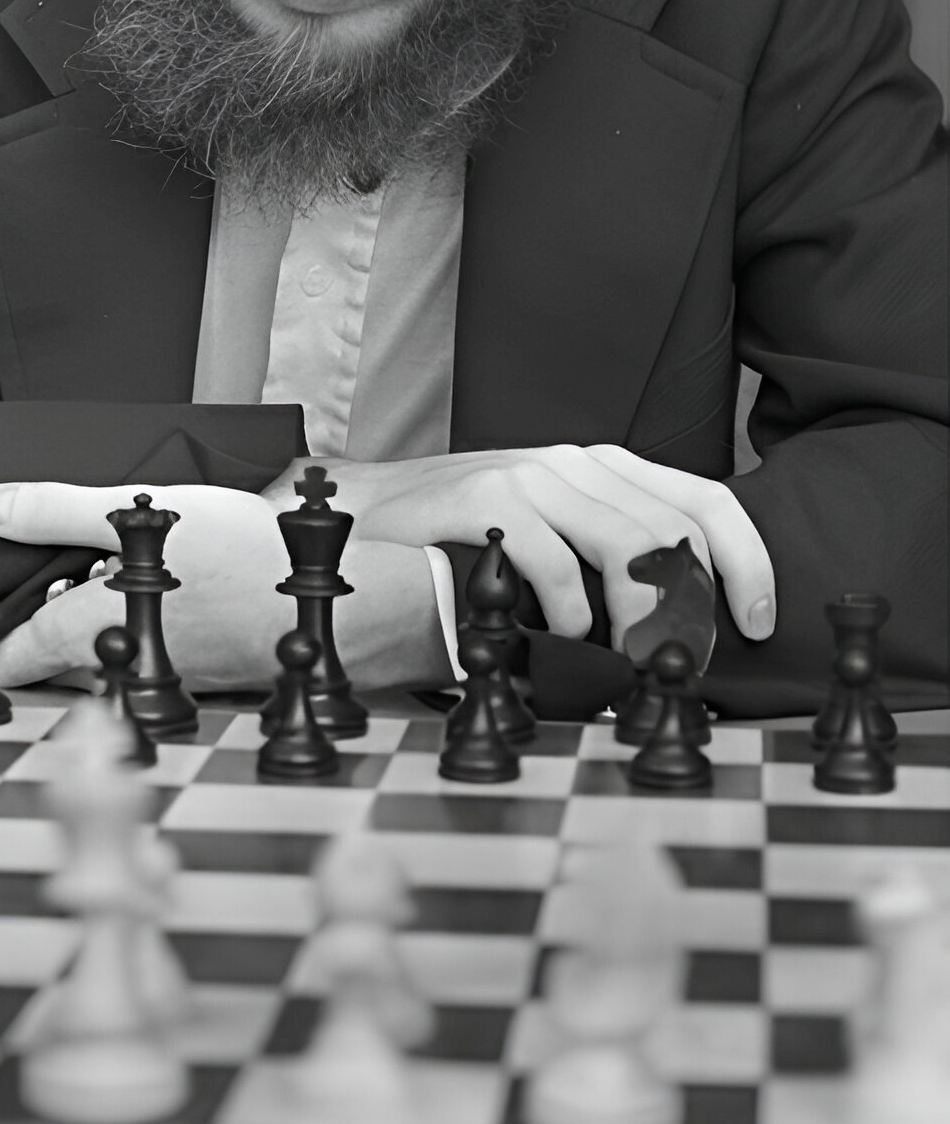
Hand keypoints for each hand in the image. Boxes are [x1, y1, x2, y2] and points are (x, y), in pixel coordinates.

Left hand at [0, 481, 448, 690]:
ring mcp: (178, 678)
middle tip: (50, 591)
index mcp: (99, 626)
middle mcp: (133, 664)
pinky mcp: (220, 677)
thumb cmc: (245, 555)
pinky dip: (159, 630)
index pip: (19, 657)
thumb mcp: (139, 514)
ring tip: (120, 580)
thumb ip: (55, 511)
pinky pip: (169, 657)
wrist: (349, 606)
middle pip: (68, 660)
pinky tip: (182, 593)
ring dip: (110, 628)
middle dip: (52, 631)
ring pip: (123, 657)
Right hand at [264, 445, 775, 649]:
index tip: (759, 620)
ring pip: (628, 538)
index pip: (705, 500)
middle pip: (678, 524)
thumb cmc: (463, 547)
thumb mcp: (552, 546)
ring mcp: (529, 473)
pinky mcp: (483, 498)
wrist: (364, 519)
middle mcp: (574, 462)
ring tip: (633, 657)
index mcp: (603, 471)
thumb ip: (610, 568)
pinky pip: (555, 559)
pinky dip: (573, 611)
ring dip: (644, 613)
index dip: (747, 559)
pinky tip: (567, 638)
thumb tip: (683, 632)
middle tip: (691, 660)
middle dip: (701, 602)